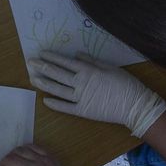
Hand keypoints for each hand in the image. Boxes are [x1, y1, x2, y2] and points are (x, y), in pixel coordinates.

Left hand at [26, 51, 165, 136]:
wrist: (134, 105)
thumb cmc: (125, 83)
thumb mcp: (110, 67)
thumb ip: (91, 61)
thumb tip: (76, 55)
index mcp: (88, 71)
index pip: (65, 62)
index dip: (52, 57)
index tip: (41, 53)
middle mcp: (81, 83)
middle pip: (57, 74)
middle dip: (42, 67)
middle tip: (30, 63)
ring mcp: (81, 98)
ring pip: (58, 90)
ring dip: (44, 84)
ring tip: (32, 78)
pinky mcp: (83, 112)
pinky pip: (65, 108)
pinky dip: (55, 104)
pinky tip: (45, 100)